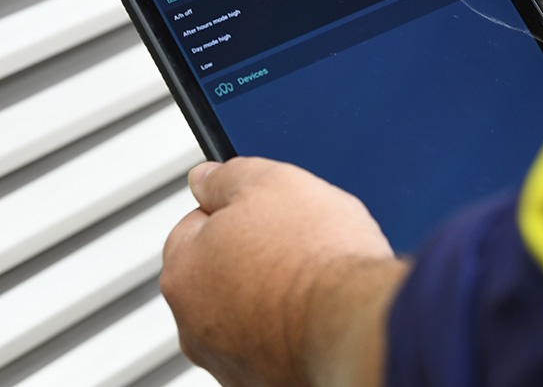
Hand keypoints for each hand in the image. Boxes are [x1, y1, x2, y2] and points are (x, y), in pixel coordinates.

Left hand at [161, 158, 407, 386]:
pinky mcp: (269, 381)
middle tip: (295, 239)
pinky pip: (275, 342)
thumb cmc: (315, 256)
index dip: (235, 209)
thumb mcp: (268, 181)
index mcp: (184, 271)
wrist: (358, 320)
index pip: (195, 224)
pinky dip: (293, 326)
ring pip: (247, 310)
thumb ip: (225, 177)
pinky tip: (320, 308)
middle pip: (219, 271)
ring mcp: (230, 360)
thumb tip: (204, 177)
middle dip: (252, 254)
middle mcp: (194, 325)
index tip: (264, 208)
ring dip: (272, 293)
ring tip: (314, 275)